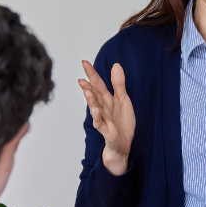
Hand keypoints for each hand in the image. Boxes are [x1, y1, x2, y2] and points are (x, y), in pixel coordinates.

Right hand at [79, 60, 135, 175]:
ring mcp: (104, 119)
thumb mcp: (123, 100)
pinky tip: (96, 110)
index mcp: (107, 99)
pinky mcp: (107, 131)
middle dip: (89, 84)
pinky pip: (101, 123)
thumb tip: (115, 65)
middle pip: (95, 94)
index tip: (85, 62)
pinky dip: (98, 117)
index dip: (92, 74)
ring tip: (86, 89)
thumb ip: (118, 84)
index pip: (99, 84)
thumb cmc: (121, 122)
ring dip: (90, 99)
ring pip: (95, 107)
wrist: (123, 143)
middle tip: (82, 74)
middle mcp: (103, 108)